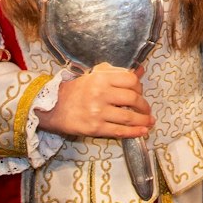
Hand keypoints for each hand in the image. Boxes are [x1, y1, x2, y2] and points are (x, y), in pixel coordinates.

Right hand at [35, 63, 152, 139]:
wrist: (54, 108)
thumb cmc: (76, 90)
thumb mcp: (95, 75)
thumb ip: (117, 72)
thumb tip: (140, 70)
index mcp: (101, 78)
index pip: (130, 80)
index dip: (139, 86)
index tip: (140, 92)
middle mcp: (100, 94)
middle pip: (133, 98)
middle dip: (144, 105)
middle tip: (146, 109)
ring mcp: (98, 112)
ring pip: (129, 117)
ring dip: (143, 120)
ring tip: (149, 122)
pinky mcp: (95, 128)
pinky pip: (119, 131)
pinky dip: (134, 132)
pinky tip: (143, 132)